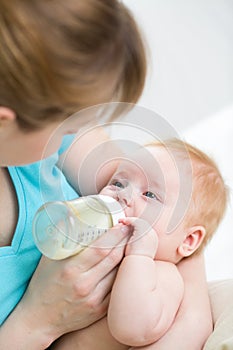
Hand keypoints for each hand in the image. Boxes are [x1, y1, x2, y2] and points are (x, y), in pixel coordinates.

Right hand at [11, 224, 129, 346]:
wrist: (40, 318)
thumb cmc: (43, 284)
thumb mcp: (48, 258)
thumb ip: (62, 237)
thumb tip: (72, 214)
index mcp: (71, 269)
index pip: (101, 248)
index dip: (116, 234)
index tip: (122, 224)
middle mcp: (84, 285)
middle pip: (114, 258)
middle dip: (125, 240)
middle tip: (131, 229)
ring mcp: (94, 299)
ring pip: (119, 272)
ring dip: (127, 256)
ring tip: (130, 243)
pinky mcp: (100, 309)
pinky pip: (117, 286)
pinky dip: (123, 273)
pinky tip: (126, 264)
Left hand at [119, 217, 157, 258]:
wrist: (137, 263)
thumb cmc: (135, 259)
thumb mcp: (137, 248)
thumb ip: (136, 242)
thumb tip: (129, 238)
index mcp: (152, 239)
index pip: (143, 229)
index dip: (134, 226)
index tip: (126, 226)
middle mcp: (152, 234)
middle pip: (141, 224)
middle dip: (131, 222)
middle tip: (123, 221)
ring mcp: (148, 231)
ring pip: (138, 221)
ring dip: (129, 220)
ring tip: (121, 220)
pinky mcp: (143, 229)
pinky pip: (135, 221)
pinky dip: (128, 220)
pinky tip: (122, 221)